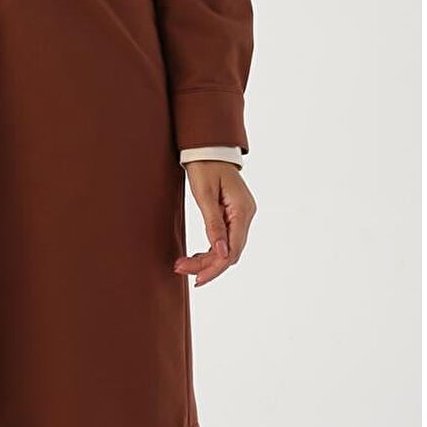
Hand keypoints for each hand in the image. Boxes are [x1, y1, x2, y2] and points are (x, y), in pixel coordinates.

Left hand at [174, 161, 256, 286]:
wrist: (207, 148)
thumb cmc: (204, 166)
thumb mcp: (204, 194)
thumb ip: (213, 224)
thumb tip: (221, 253)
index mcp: (242, 211)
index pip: (232, 250)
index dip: (214, 268)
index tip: (195, 278)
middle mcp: (246, 215)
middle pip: (230, 252)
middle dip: (206, 265)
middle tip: (180, 268)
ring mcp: (241, 215)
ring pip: (227, 248)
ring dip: (207, 259)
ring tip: (183, 264)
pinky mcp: (234, 215)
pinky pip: (225, 239)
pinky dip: (211, 249)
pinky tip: (196, 256)